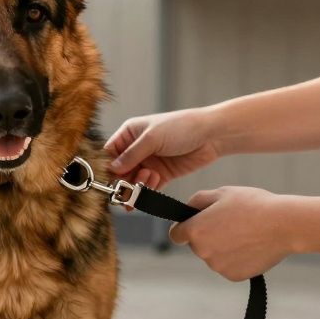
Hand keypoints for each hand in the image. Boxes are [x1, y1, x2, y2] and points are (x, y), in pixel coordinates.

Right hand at [104, 109, 220, 188]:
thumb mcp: (152, 138)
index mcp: (130, 133)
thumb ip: (132, 155)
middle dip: (122, 181)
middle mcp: (137, 149)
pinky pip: (148, 188)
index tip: (109, 179)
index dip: (107, 167)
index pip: (110, 153)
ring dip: (137, 186)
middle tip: (125, 190)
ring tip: (147, 180)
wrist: (211, 135)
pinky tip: (152, 187)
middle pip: (120, 171)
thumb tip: (112, 169)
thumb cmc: (181, 127)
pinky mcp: (162, 175)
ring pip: (133, 181)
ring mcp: (149, 162)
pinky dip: (147, 191)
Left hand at [169, 187, 293, 280]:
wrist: (284, 225)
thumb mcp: (222, 193)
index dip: (184, 228)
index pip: (177, 235)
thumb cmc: (253, 205)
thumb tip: (188, 210)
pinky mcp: (233, 276)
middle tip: (231, 223)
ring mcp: (218, 266)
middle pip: (198, 245)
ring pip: (214, 256)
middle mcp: (202, 251)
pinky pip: (229, 266)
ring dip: (223, 247)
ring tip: (245, 233)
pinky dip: (237, 259)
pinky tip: (251, 246)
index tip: (194, 225)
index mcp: (196, 230)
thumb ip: (197, 201)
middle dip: (208, 235)